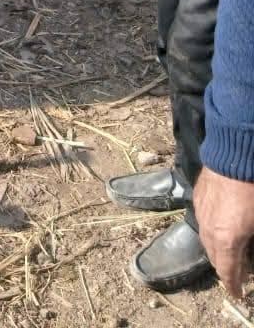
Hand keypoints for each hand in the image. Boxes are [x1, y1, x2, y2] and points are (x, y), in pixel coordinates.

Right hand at [195, 167, 253, 297]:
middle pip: (214, 258)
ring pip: (206, 239)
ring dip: (217, 249)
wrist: (234, 153)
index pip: (227, 272)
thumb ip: (252, 243)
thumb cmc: (253, 190)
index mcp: (226, 239)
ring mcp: (201, 212)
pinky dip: (212, 230)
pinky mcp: (198, 197)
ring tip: (230, 249)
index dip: (233, 286)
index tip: (238, 293)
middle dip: (225, 268)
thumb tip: (249, 251)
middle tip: (238, 271)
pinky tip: (222, 224)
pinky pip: (203, 221)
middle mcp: (208, 229)